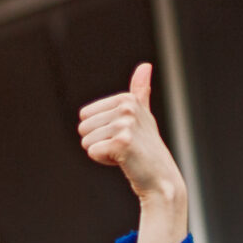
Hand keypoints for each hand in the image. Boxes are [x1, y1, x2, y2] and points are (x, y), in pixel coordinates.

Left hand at [79, 63, 188, 242]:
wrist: (160, 177)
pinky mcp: (122, 142)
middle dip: (99, 142)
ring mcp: (125, 124)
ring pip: (86, 141)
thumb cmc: (147, 147)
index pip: (84, 115)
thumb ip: (140, 92)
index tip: (122, 136)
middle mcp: (126, 108)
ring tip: (125, 154)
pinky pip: (92, 152)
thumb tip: (145, 65)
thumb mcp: (143, 115)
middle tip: (123, 147)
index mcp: (126, 99)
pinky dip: (104, 161)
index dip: (99, 131)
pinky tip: (124, 161)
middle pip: (82, 128)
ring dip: (102, 152)